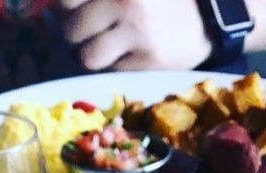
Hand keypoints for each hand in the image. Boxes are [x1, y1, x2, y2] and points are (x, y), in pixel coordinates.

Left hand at [59, 0, 210, 71]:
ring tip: (109, 48)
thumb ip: (96, 0)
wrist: (206, 18)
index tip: (79, 11)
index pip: (67, 0)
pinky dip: (118, 68)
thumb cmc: (157, 3)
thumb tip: (59, 11)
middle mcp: (125, 0)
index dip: (69, 8)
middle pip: (72, 30)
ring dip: (94, 57)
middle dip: (78, 36)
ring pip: (88, 57)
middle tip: (94, 33)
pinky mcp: (149, 58)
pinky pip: (112, 72)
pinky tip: (133, 55)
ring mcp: (137, 29)